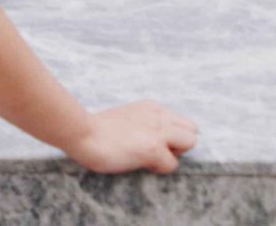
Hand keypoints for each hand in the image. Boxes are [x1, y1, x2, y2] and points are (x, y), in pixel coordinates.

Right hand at [66, 101, 197, 174]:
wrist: (84, 133)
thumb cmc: (99, 129)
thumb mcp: (128, 117)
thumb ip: (145, 123)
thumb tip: (155, 140)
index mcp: (152, 106)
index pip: (181, 121)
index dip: (172, 137)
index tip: (153, 143)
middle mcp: (158, 114)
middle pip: (192, 130)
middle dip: (180, 145)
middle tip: (157, 152)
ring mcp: (158, 131)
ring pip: (190, 142)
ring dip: (174, 155)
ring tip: (151, 158)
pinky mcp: (153, 148)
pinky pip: (172, 164)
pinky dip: (160, 169)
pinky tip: (140, 164)